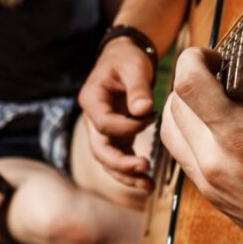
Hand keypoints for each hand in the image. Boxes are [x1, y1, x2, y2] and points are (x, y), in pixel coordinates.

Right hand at [79, 37, 155, 188]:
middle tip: (144, 167)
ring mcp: (104, 130)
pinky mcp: (117, 136)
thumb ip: (138, 88)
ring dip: (126, 174)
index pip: (104, 124)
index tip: (150, 118)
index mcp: (91, 100)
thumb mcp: (133, 67)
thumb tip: (144, 111)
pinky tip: (148, 182)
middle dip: (121, 163)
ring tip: (148, 186)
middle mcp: (93, 119)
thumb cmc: (127, 59)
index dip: (126, 127)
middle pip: (100, 149)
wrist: (125, 57)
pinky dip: (132, 171)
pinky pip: (121, 158)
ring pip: (108, 160)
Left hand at [160, 47, 242, 243]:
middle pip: (173, 103)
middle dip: (190, 79)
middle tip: (218, 74)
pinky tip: (217, 127)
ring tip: (215, 99)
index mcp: (240, 137)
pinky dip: (188, 131)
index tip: (213, 56)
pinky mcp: (205, 193)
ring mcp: (205, 181)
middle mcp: (212, 161)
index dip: (194, 58)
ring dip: (183, 106)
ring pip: (168, 128)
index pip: (188, 84)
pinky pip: (179, 152)